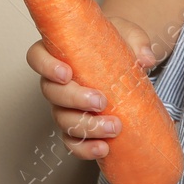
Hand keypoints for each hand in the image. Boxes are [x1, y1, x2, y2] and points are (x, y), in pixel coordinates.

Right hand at [26, 15, 158, 160]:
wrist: (124, 64)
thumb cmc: (115, 44)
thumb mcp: (128, 35)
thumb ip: (137, 42)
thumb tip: (146, 58)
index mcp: (60, 53)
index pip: (37, 57)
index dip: (46, 66)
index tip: (67, 73)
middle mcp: (56, 82)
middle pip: (51, 93)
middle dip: (75, 99)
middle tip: (101, 101)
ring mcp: (63, 107)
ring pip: (63, 120)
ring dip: (87, 126)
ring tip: (113, 127)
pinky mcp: (75, 128)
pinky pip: (72, 143)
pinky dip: (86, 149)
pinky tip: (104, 148)